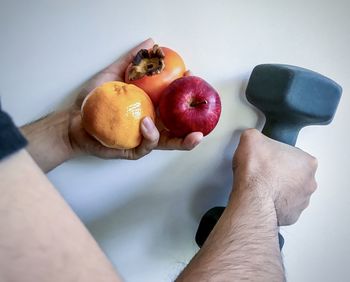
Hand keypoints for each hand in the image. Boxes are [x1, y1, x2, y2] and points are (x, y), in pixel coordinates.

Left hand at [69, 38, 202, 159]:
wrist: (73, 119)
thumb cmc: (93, 100)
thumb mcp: (112, 75)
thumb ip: (131, 60)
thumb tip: (150, 43)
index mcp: (150, 109)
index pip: (173, 104)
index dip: (185, 93)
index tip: (191, 76)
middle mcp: (150, 125)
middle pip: (178, 130)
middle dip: (193, 128)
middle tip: (203, 120)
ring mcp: (142, 139)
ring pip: (168, 143)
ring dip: (181, 139)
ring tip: (188, 132)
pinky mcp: (131, 150)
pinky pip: (145, 147)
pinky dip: (149, 137)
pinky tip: (146, 124)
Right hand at [232, 129, 317, 225]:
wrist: (253, 199)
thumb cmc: (257, 172)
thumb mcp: (251, 138)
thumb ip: (254, 135)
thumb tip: (251, 137)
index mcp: (307, 162)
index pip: (293, 154)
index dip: (276, 154)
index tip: (267, 157)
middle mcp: (309, 182)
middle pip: (294, 173)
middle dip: (280, 172)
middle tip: (264, 171)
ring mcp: (302, 201)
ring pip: (290, 191)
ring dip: (278, 189)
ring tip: (261, 186)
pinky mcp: (291, 215)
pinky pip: (283, 207)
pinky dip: (273, 203)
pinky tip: (262, 198)